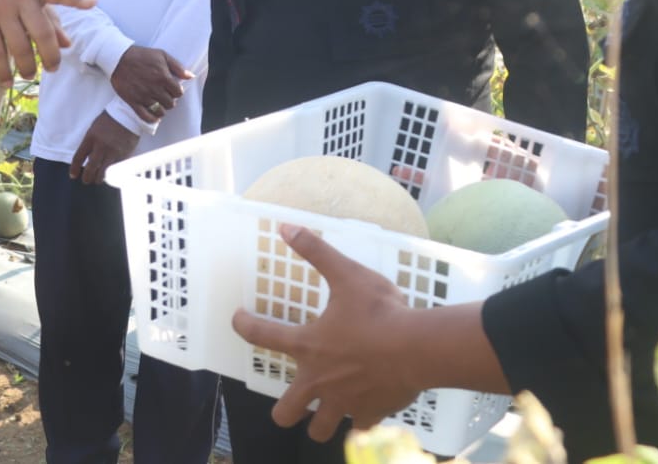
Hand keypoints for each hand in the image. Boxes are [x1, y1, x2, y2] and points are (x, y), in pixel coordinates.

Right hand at [0, 0, 94, 85]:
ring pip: (19, 46)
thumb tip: (67, 44)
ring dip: (27, 67)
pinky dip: (3, 71)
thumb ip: (50, 15)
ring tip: (29, 74)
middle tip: (52, 69)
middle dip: (50, 56)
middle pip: (41, 32)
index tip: (92, 2)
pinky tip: (7, 81)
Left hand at [69, 111, 138, 184]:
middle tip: (86, 180)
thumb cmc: (109, 120)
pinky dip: (111, 174)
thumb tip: (87, 158)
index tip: (73, 175)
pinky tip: (110, 174)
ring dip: (99, 179)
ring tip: (97, 179)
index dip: (74, 169)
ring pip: (103, 173)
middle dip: (87, 178)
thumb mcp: (94, 129)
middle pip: (90, 169)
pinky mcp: (123, 155)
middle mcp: (100, 146)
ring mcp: (112, 152)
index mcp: (91, 138)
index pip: (78, 157)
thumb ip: (90, 143)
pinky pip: (115, 169)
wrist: (128, 114)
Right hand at [110, 46, 192, 123]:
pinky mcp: (133, 101)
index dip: (177, 91)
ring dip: (162, 109)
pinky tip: (154, 115)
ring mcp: (143, 96)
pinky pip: (146, 116)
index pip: (178, 93)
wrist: (118, 58)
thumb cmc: (141, 55)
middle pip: (171, 103)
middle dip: (170, 100)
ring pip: (160, 111)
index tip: (172, 89)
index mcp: (163, 77)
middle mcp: (154, 88)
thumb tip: (190, 76)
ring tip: (159, 103)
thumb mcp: (162, 55)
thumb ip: (177, 66)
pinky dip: (152, 118)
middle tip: (165, 96)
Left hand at [232, 226, 480, 441]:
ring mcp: (344, 403)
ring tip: (326, 412)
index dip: (243, 325)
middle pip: (286, 412)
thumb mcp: (347, 273)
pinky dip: (361, 421)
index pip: (262, 336)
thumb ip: (316, 251)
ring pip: (320, 430)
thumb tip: (285, 227)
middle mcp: (319, 381)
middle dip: (285, 411)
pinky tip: (367, 409)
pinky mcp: (371, 414)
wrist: (419, 348)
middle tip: (294, 401)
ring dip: (320, 423)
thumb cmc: (380, 312)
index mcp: (308, 346)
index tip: (238, 319)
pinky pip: (360, 427)